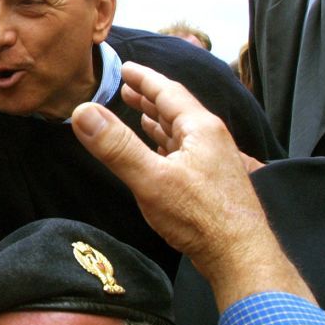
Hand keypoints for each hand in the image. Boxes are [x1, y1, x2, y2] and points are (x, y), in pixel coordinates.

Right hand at [71, 62, 313, 309]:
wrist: (241, 257)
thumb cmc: (200, 218)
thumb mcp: (151, 179)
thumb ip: (117, 145)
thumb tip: (83, 111)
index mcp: (201, 129)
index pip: (169, 92)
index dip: (144, 78)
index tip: (124, 67)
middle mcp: (212, 140)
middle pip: (176, 110)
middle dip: (150, 98)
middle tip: (125, 88)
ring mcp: (215, 162)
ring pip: (182, 132)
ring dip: (158, 122)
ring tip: (138, 115)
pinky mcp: (213, 184)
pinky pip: (185, 152)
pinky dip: (167, 145)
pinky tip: (160, 153)